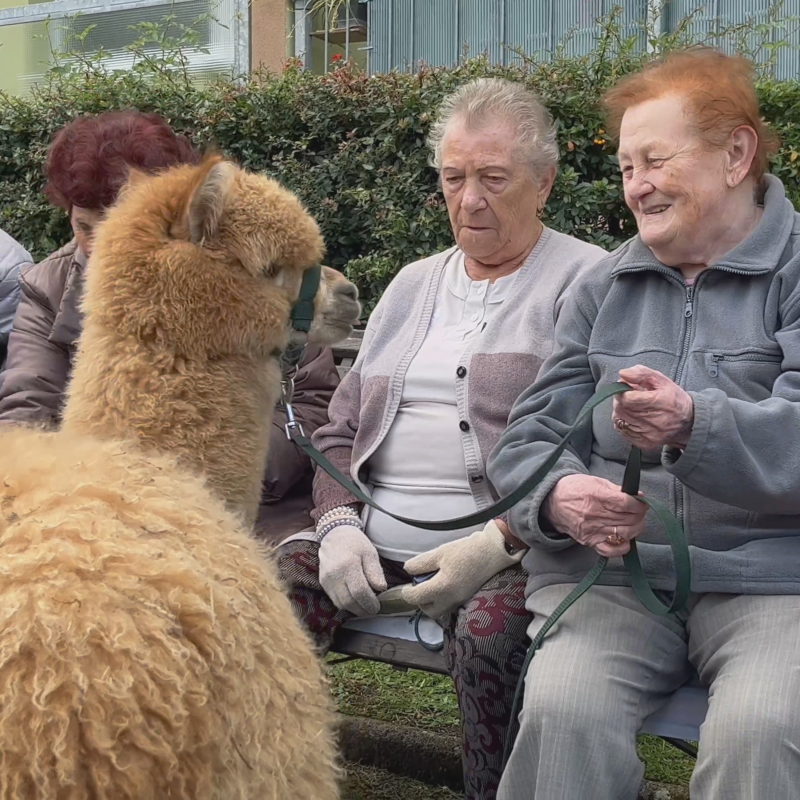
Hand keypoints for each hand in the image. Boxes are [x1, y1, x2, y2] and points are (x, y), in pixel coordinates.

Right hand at [318, 525, 387, 616]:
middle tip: (372, 610)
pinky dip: (345, 604)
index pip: (360, 592)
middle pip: (349, 601)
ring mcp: (326, 580)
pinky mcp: (322, 583)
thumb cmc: (355, 543)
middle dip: (362, 609)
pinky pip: (334, 599)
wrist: (334, 535)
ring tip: (364, 606)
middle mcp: (334, 575)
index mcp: (348, 565)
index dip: (369, 603)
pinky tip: (354, 600)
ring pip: (340, 604)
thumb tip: (381, 589)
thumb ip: (375, 572)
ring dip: (354, 609)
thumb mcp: (370, 553)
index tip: (377, 607)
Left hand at [400, 520, 523, 620]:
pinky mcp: (467, 598)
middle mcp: (451, 599)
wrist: (494, 551)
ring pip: (440, 611)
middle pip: (429, 611)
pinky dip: (443, 601)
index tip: (405, 586)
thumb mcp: (440, 553)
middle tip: (419, 587)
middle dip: (420, 602)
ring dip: (432, 603)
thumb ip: (421, 563)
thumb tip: (408, 570)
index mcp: (442, 588)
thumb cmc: (466, 550)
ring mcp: (461, 601)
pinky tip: (443, 586)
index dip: (407, 592)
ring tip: (431, 586)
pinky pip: (450, 606)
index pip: (416, 597)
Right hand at [542, 474, 646, 557]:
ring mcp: (592, 530)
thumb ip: (617, 489)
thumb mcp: (595, 481)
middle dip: (639, 516)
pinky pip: (611, 550)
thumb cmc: (574, 489)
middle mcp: (594, 514)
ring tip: (634, 523)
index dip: (639, 505)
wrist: (552, 502)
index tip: (642, 503)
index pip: (626, 504)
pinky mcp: (589, 541)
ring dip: (635, 529)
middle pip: (628, 519)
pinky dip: (622, 547)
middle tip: (639, 512)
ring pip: (624, 533)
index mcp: (596, 495)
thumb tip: (638, 496)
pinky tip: (625, 539)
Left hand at [613, 365, 693, 449]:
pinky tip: (633, 417)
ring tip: (633, 407)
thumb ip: (641, 374)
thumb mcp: (662, 380)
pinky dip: (623, 421)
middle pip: (621, 409)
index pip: (628, 399)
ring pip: (619, 419)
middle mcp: (655, 421)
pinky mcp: (644, 443)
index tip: (627, 388)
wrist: (688, 422)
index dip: (622, 391)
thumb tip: (622, 374)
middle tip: (630, 396)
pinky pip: (622, 430)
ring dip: (621, 410)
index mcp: (660, 402)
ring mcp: (649, 434)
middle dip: (621, 400)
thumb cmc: (673, 399)